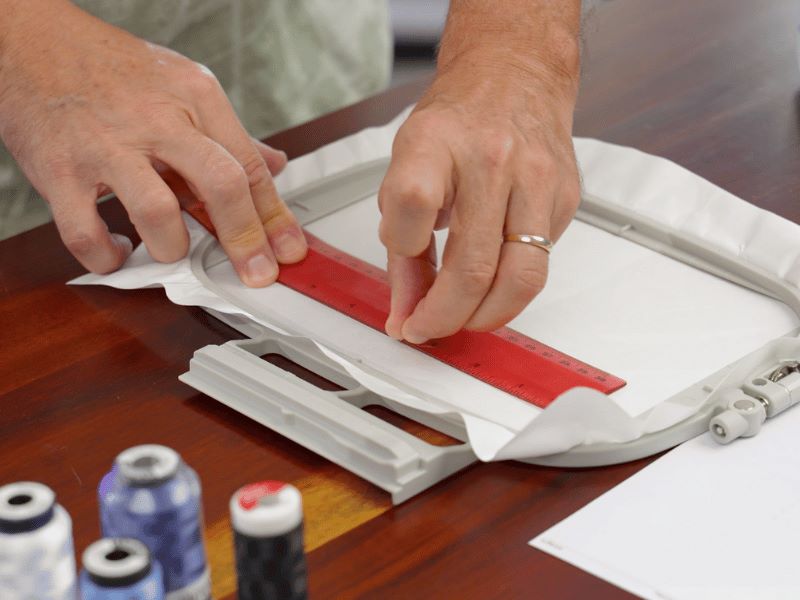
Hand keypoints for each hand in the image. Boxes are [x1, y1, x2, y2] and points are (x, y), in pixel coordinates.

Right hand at [0, 0, 305, 284]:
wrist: (31, 43)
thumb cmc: (111, 70)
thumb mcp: (183, 86)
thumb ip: (229, 133)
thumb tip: (272, 165)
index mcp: (195, 97)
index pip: (249, 166)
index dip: (275, 217)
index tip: (288, 250)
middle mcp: (155, 119)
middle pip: (221, 185)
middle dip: (245, 240)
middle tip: (254, 273)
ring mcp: (105, 147)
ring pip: (159, 215)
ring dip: (173, 249)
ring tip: (171, 249)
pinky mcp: (59, 172)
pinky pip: (87, 234)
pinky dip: (108, 257)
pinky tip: (119, 251)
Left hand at [380, 48, 580, 343]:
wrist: (514, 75)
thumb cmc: (455, 122)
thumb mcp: (405, 168)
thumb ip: (401, 246)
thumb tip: (404, 314)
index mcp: (435, 144)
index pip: (412, 207)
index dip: (402, 255)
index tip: (399, 277)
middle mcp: (490, 159)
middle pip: (471, 265)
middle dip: (443, 317)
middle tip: (425, 330)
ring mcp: (536, 180)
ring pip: (519, 280)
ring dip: (484, 318)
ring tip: (462, 321)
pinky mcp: (565, 199)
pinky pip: (539, 266)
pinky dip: (510, 289)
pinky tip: (491, 283)